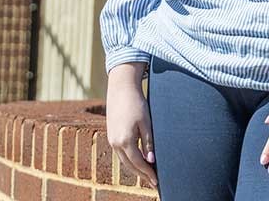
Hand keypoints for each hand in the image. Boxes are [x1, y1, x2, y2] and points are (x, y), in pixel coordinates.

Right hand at [105, 62, 157, 188]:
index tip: (157, 181)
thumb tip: (151, 161)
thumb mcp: (146, 122)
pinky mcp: (111, 133)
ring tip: (147, 173)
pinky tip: (137, 159)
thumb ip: (148, 143)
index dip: (148, 173)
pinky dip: (129, 159)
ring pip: (124, 160)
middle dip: (142, 174)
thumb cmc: (136, 103)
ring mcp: (111, 138)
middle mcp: (115, 142)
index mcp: (125, 140)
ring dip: (135, 168)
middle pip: (129, 165)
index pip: (138, 163)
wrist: (120, 87)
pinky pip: (120, 152)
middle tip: (154, 181)